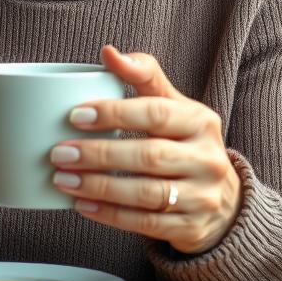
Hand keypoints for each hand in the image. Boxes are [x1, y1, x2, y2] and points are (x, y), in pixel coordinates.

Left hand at [50, 45, 243, 255]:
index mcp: (200, 121)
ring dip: (99, 187)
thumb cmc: (183, 141)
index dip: (114, 114)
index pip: (155, 113)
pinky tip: (82, 205)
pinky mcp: (192, 228)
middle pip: (149, 156)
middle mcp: (207, 159)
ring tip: (62, 180)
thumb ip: (143, 75)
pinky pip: (147, 224)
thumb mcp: (173, 105)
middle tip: (59, 153)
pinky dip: (110, 215)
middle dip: (99, 154)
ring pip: (146, 194)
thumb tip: (108, 52)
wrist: (222, 199)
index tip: (74, 115)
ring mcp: (202, 197)